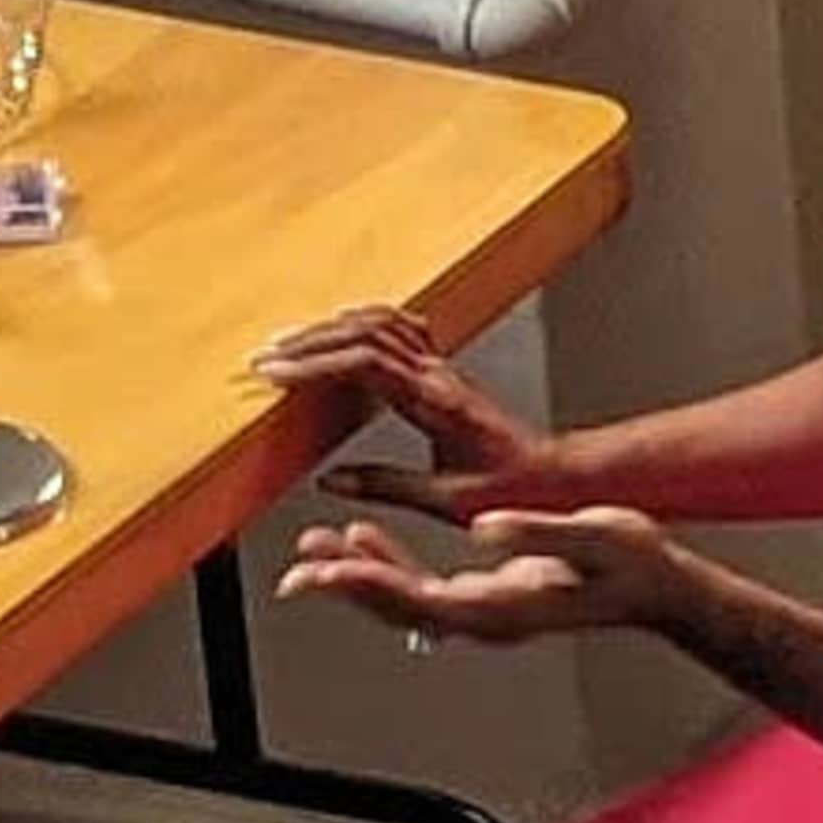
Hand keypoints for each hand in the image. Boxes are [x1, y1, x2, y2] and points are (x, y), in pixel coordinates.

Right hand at [251, 305, 565, 521]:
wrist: (557, 475)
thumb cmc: (514, 490)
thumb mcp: (446, 500)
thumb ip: (386, 486)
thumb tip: (331, 480)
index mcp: (435, 402)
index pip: (364, 363)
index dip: (314, 364)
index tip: (274, 374)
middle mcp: (438, 375)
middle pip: (364, 331)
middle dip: (308, 341)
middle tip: (265, 359)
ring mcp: (441, 368)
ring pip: (380, 322)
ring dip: (330, 329)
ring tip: (289, 346)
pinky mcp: (442, 371)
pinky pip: (397, 328)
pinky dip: (360, 325)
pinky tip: (340, 338)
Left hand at [275, 509, 700, 645]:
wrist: (658, 586)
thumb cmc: (631, 565)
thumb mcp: (588, 539)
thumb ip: (532, 535)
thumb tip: (484, 529)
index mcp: (503, 606)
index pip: (418, 602)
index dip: (366, 586)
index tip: (324, 571)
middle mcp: (486, 617)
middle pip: (397, 609)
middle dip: (344, 587)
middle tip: (298, 567)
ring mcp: (485, 610)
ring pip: (403, 602)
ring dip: (357, 577)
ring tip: (316, 550)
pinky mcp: (488, 594)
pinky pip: (423, 587)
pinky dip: (387, 566)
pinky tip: (369, 539)